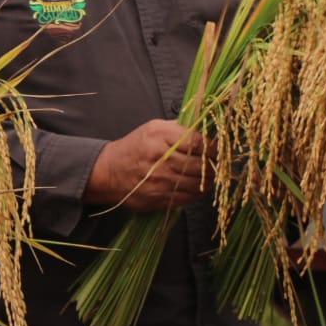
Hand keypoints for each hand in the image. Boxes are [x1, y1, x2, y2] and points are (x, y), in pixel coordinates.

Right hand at [84, 119, 209, 211]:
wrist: (109, 171)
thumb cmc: (135, 147)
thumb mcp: (153, 128)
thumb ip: (180, 128)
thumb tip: (207, 130)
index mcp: (159, 136)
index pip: (198, 142)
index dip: (213, 147)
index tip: (216, 150)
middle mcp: (160, 158)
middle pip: (201, 165)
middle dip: (213, 166)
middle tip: (215, 164)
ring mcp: (160, 180)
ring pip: (199, 184)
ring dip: (207, 181)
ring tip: (206, 176)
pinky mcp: (159, 198)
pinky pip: (189, 198)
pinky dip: (196, 193)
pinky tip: (193, 186)